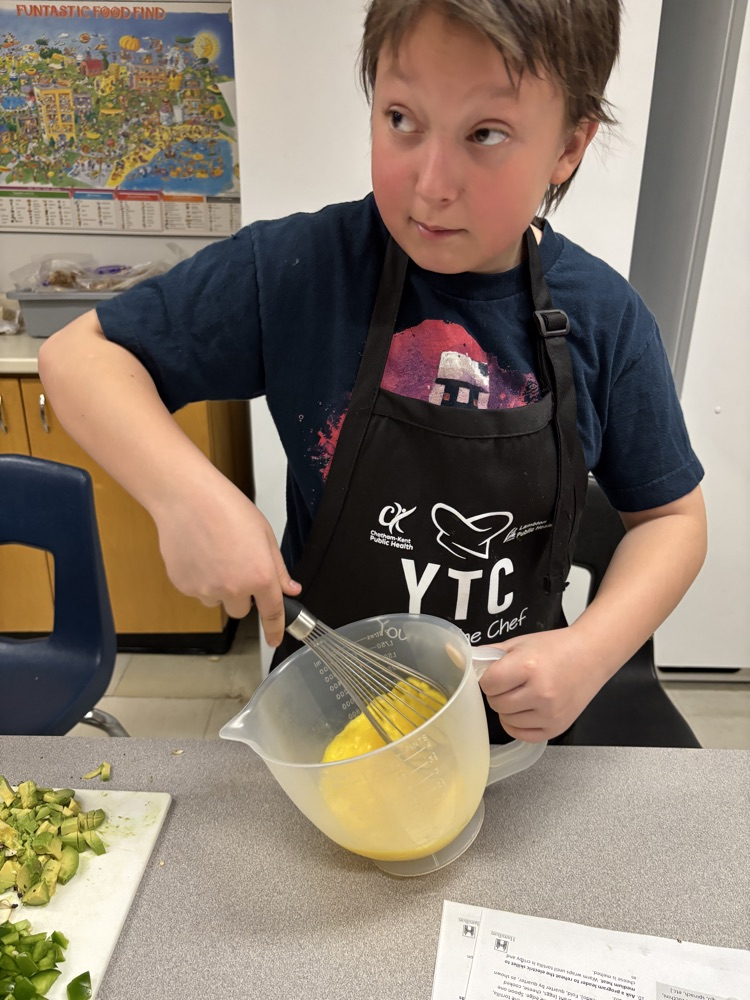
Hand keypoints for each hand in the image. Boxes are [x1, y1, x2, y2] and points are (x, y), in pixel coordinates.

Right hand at [152, 472, 299, 646]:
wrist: (186, 498)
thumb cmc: (227, 508)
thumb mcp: (264, 534)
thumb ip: (278, 568)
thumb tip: (290, 589)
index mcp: (260, 576)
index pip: (272, 613)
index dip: (275, 630)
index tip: (275, 640)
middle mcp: (234, 589)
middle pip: (241, 610)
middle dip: (242, 595)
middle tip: (236, 565)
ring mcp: (206, 590)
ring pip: (217, 600)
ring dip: (219, 587)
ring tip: (213, 554)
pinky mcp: (184, 586)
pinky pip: (197, 591)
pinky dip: (199, 579)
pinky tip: (198, 553)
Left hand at [477, 627, 609, 741]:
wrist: (591, 655)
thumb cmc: (556, 647)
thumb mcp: (521, 643)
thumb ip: (490, 654)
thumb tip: (462, 660)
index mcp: (528, 666)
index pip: (488, 684)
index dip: (488, 678)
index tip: (497, 673)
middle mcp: (540, 692)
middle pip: (496, 703)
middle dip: (498, 693)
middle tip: (511, 682)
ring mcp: (550, 713)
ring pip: (506, 720)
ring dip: (508, 708)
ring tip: (523, 693)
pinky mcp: (557, 727)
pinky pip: (522, 735)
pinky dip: (518, 724)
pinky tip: (526, 709)